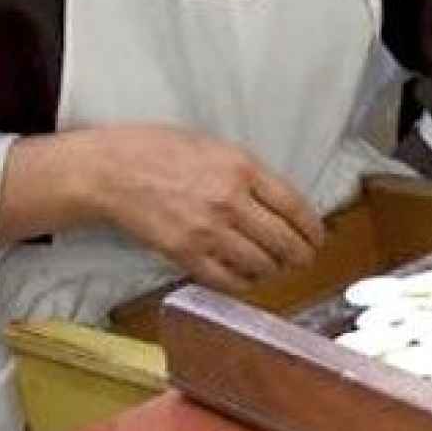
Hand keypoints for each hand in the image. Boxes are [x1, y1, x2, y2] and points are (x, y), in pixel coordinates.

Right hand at [76, 125, 324, 293]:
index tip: (318, 238)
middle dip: (300, 255)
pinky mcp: (184, 254)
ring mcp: (207, 231)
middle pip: (284, 241)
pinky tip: (245, 276)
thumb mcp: (219, 148)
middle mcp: (230, 201)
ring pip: (260, 264)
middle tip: (302, 259)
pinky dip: (243, 282)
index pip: (295, 207)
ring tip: (274, 267)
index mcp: (243, 169)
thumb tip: (283, 204)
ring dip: (273, 270)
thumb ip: (252, 175)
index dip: (313, 229)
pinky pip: (227, 279)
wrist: (114, 170)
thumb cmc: (162, 151)